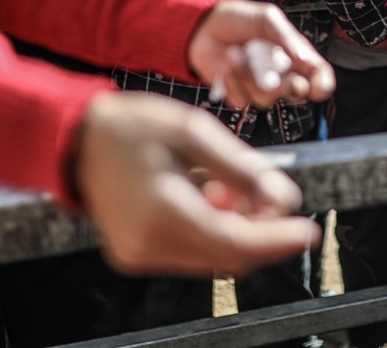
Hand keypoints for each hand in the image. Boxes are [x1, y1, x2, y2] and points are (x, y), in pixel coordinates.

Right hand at [76, 93, 320, 276]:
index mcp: (164, 215)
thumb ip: (241, 169)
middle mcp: (149, 245)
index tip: (308, 232)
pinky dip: (214, 229)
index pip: (235, 244)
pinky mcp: (137, 252)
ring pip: (211, 256)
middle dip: (262, 233)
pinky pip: (190, 251)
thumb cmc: (132, 127)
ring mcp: (140, 253)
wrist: (78, 138)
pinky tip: (215, 196)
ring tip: (238, 188)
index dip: (277, 241)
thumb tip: (282, 197)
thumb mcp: (195, 133)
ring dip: (238, 229)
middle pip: (227, 257)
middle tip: (279, 200)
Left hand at [187, 0, 334, 107]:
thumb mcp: (267, 19)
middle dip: (288, 87)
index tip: (318, 89)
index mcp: (295, 54)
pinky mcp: (238, 94)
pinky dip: (232, 82)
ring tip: (235, 52)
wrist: (202, 25)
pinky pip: (242, 101)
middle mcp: (281, 73)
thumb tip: (306, 60)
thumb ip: (287, 38)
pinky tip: (226, 64)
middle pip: (296, 93)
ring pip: (266, 98)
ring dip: (249, 75)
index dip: (322, 84)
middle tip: (275, 78)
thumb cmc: (239, 18)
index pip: (317, 74)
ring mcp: (259, 86)